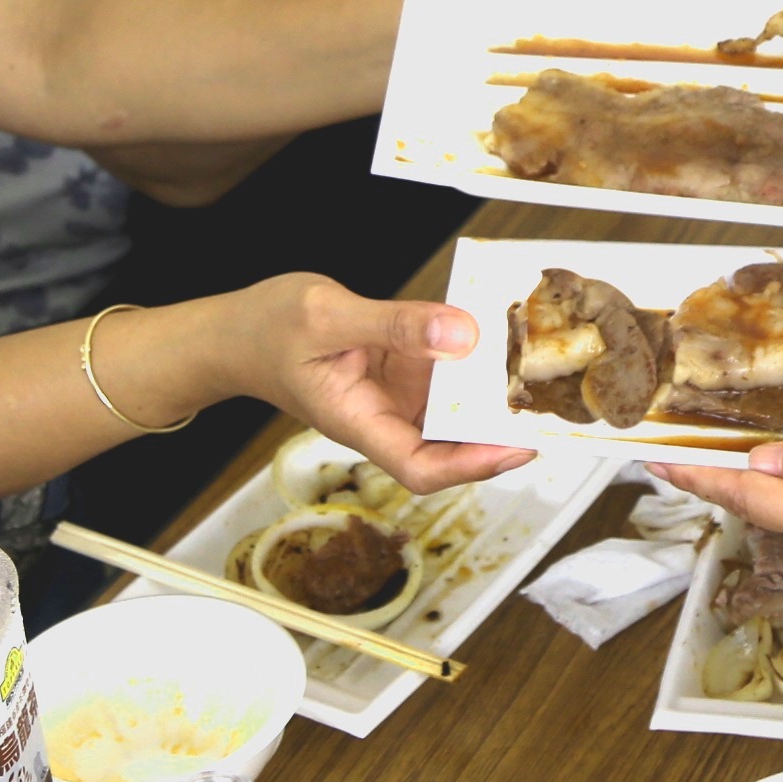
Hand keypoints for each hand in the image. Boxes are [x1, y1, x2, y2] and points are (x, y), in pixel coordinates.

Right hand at [225, 274, 532, 490]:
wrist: (235, 331)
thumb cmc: (264, 330)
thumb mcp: (327, 315)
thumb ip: (396, 325)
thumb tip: (461, 335)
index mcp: (356, 421)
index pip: (420, 466)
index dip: (472, 465)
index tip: (517, 447)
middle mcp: (381, 417)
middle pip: (449, 443)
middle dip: (498, 428)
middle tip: (546, 400)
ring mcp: (392, 396)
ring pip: (453, 408)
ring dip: (490, 392)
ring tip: (534, 362)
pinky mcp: (399, 371)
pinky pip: (443, 371)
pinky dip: (470, 358)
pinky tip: (499, 334)